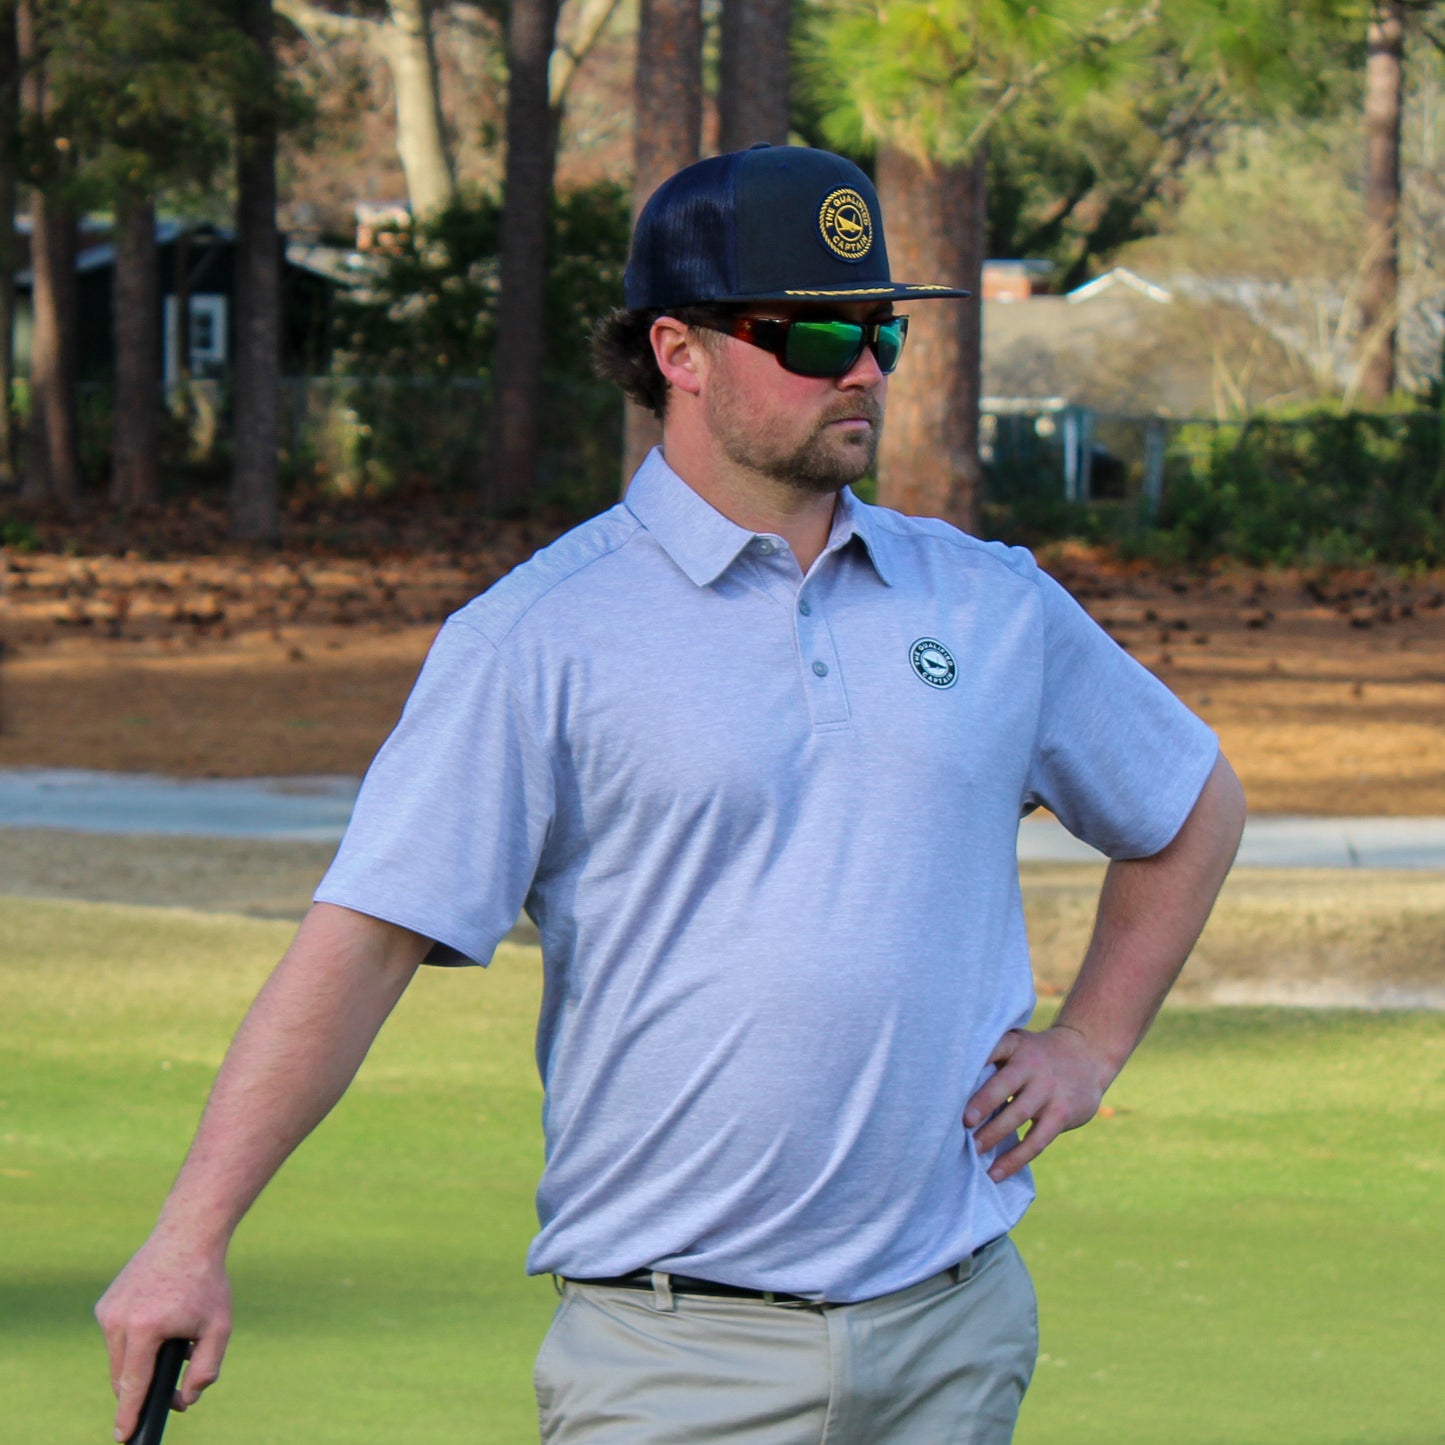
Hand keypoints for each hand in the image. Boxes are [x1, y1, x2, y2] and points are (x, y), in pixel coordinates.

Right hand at [95, 1235, 231, 1441]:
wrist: (188, 1235)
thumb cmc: (207, 1282)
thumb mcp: (218, 1327)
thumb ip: (205, 1369)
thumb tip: (185, 1400)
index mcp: (146, 1328)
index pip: (133, 1385)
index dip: (129, 1414)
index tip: (124, 1437)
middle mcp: (119, 1320)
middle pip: (124, 1376)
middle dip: (142, 1390)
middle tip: (167, 1394)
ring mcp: (108, 1311)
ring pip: (118, 1359)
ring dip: (139, 1365)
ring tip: (171, 1349)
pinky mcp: (105, 1304)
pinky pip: (117, 1338)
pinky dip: (133, 1343)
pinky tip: (156, 1331)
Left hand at [963, 1024, 1115, 1182]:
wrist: (1087, 1055)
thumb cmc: (1036, 1054)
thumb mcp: (1017, 1044)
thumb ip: (991, 1057)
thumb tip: (947, 1089)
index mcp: (1015, 1044)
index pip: (993, 1048)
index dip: (974, 1061)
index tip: (951, 1079)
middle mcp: (1032, 1065)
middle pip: (1003, 1085)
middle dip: (981, 1104)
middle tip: (962, 1123)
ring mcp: (1048, 1090)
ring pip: (1017, 1115)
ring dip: (992, 1135)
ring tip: (971, 1152)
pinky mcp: (1061, 1114)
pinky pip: (1035, 1141)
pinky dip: (1014, 1159)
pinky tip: (995, 1173)